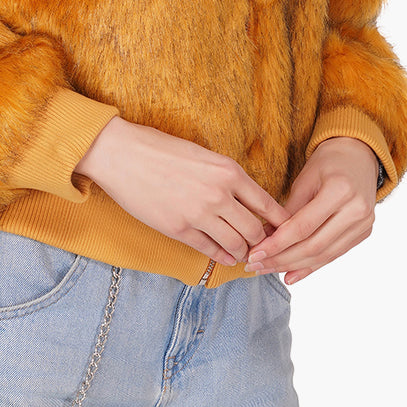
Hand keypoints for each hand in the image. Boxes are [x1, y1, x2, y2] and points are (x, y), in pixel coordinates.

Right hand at [75, 117, 289, 266]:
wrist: (121, 153)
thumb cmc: (160, 149)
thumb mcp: (202, 154)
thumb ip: (225, 176)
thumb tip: (245, 198)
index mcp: (228, 171)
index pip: (268, 204)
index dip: (280, 223)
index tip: (284, 231)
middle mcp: (219, 193)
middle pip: (256, 231)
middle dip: (263, 243)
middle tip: (264, 248)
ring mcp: (199, 214)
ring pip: (237, 245)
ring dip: (243, 253)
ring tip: (245, 255)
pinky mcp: (179, 229)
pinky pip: (210, 250)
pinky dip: (221, 257)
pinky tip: (224, 257)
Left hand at [244, 137, 378, 283]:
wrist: (358, 156)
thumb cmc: (328, 162)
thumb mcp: (305, 179)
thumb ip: (288, 209)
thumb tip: (266, 238)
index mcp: (340, 191)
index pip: (303, 226)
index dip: (277, 244)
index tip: (255, 253)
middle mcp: (356, 211)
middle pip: (314, 245)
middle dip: (281, 259)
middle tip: (256, 265)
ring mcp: (364, 225)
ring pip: (324, 255)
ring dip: (293, 266)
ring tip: (268, 270)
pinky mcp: (363, 233)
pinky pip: (333, 254)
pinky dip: (311, 266)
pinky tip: (291, 274)